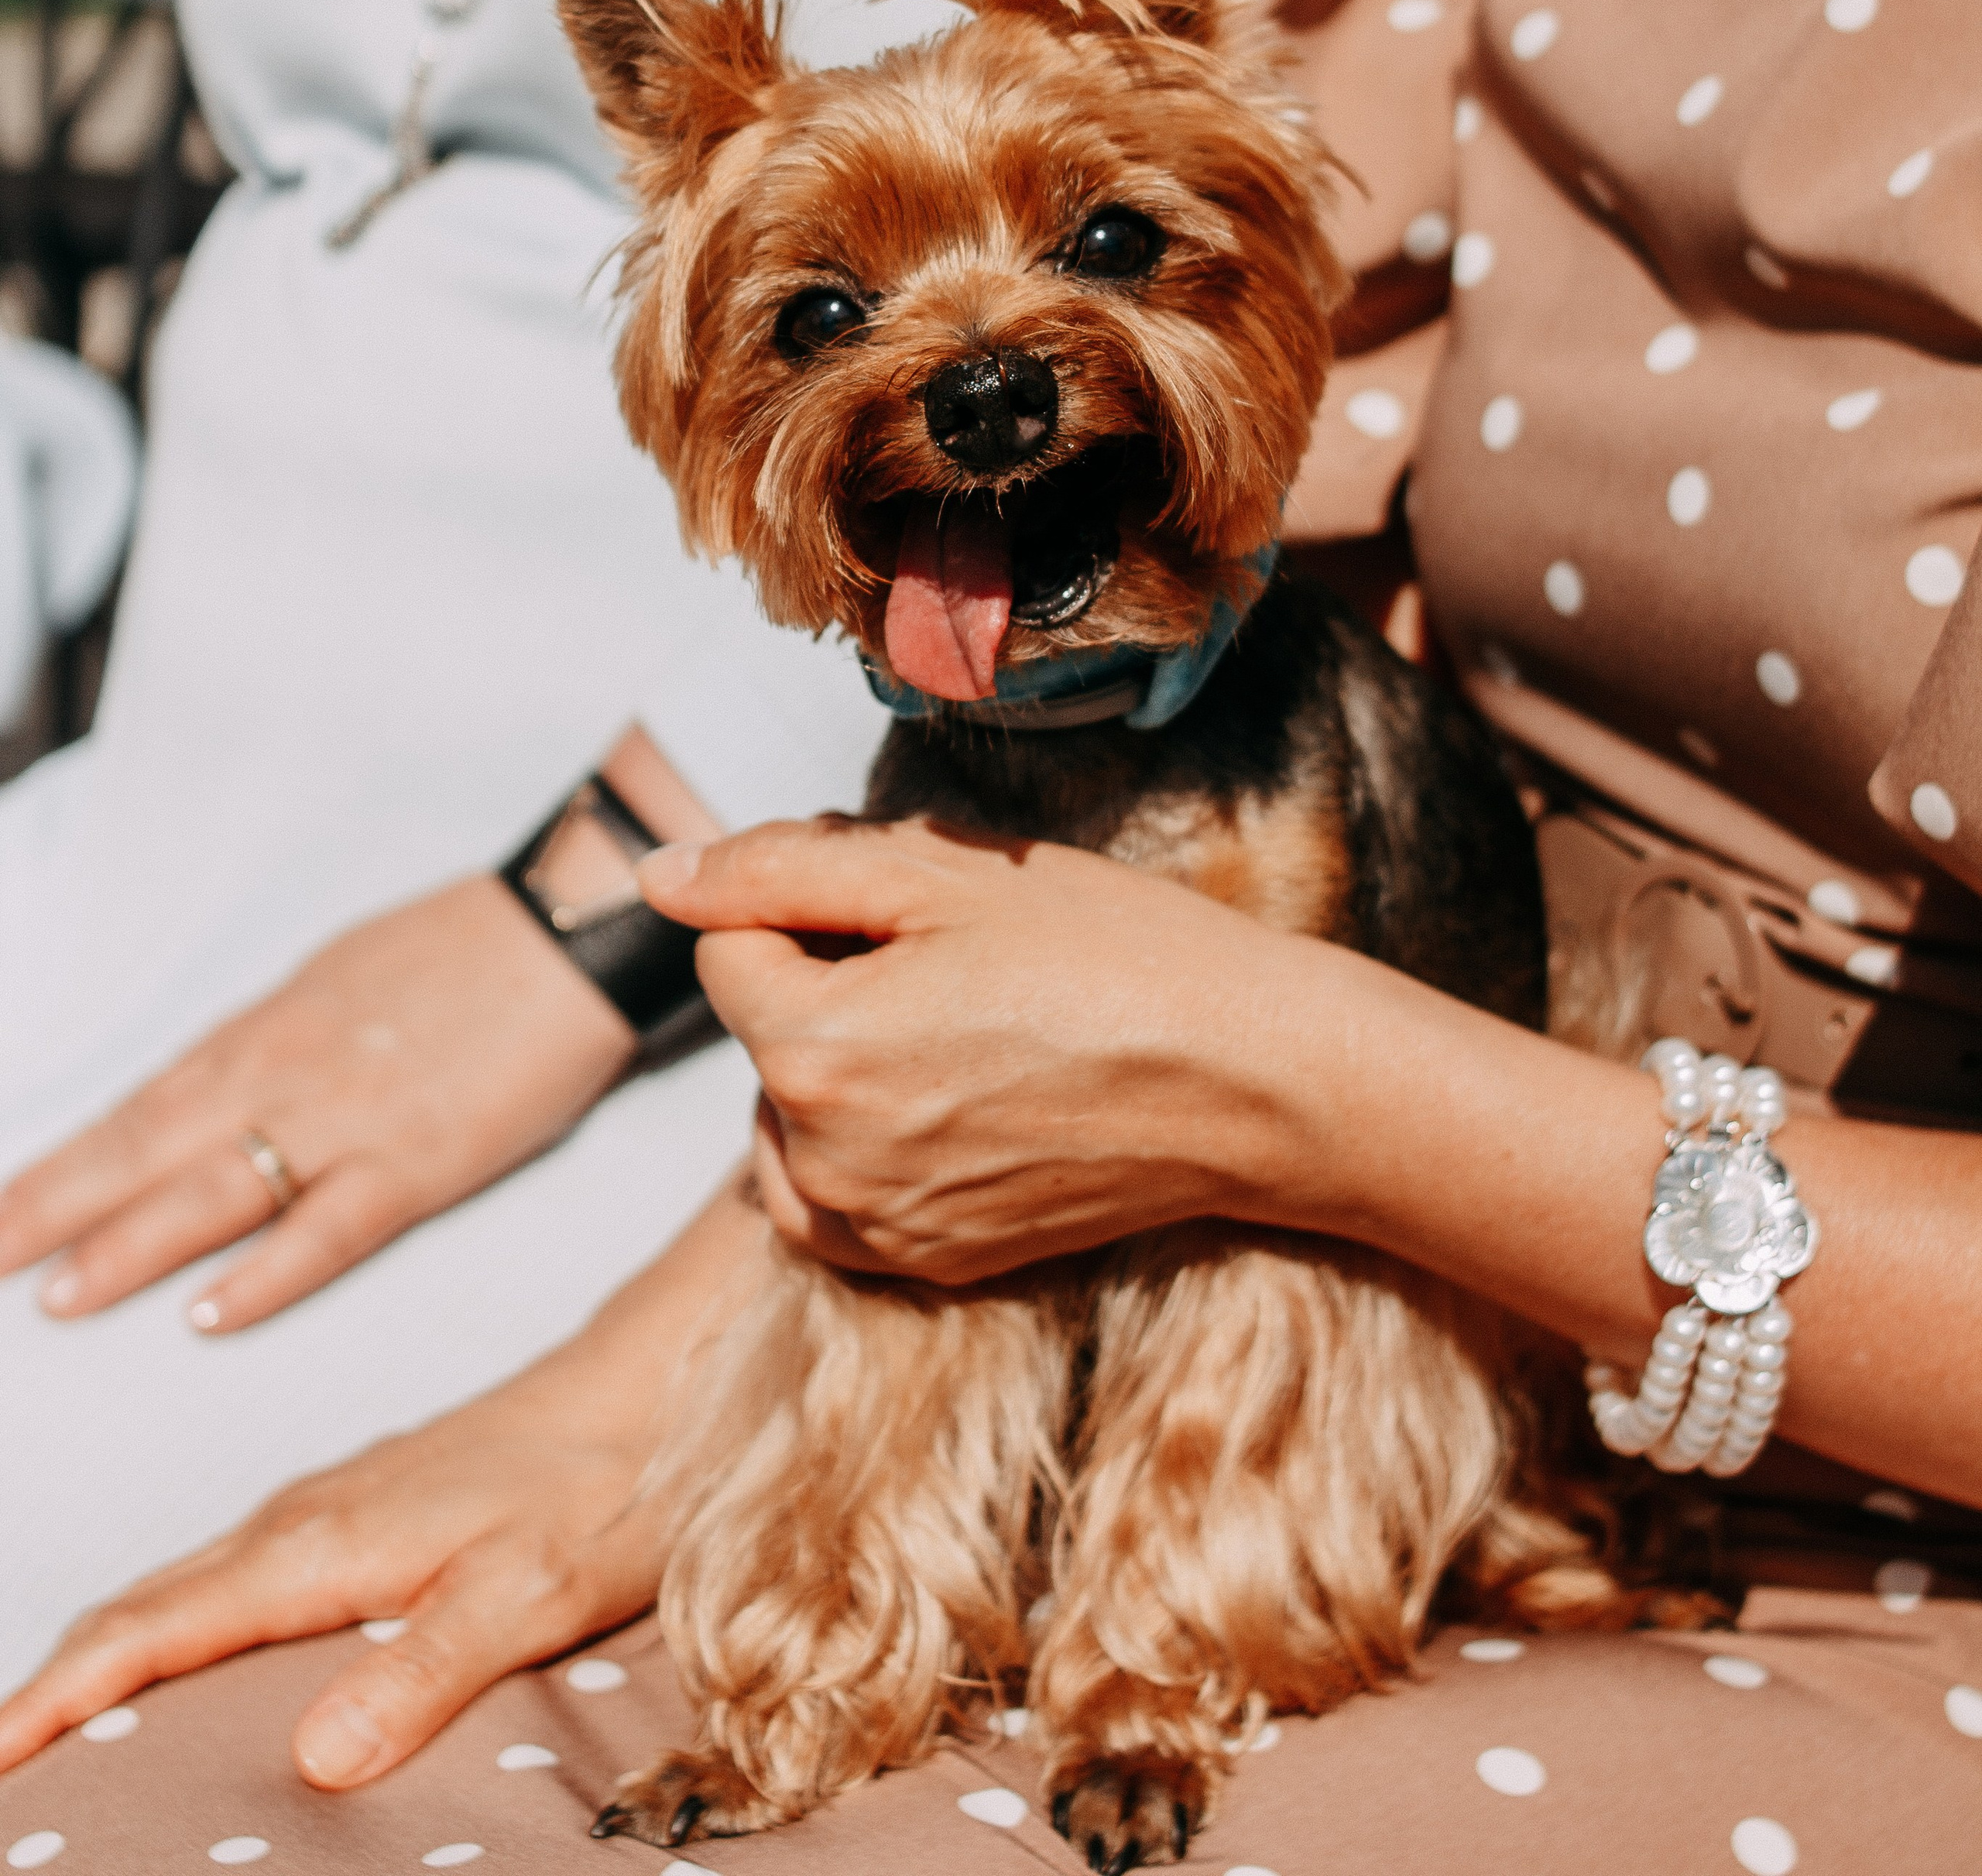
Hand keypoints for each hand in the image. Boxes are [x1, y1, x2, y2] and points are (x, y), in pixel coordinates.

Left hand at [0, 874, 633, 1330]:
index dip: (64, 1164)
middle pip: (152, 1149)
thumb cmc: (462, 950)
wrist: (569, 929)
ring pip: (220, 1190)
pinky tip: (211, 1312)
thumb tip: (209, 1088)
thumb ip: (271, 1043)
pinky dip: (269, 1269)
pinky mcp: (422, 1160)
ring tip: (58, 1296)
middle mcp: (289, 1073)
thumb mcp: (340, 976)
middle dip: (58, 1206)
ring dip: (132, 1244)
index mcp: (269, 1029)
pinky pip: (332, 1226)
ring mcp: (351, 1119)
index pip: (142, 1107)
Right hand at [0, 1330, 662, 1788]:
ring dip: (112, 1658)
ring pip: (184, 1589)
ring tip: (62, 1736)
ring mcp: (333, 1506)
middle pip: (142, 1609)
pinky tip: (194, 1669)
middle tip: (7, 1772)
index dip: (57, 1699)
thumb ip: (420, 1671)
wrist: (656, 1385)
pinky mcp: (366, 1508)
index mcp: (320, 1545)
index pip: (149, 1631)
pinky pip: (235, 1577)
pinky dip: (178, 1627)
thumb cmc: (602, 1483)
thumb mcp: (524, 1591)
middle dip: (58, 1686)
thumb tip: (314, 1761)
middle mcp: (305, 1518)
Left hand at [644, 818, 1322, 1281]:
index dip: (810, 905)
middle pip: (763, 1031)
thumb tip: (658, 877)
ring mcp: (878, 1226)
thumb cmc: (1111, 952)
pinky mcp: (930, 1263)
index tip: (912, 908)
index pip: (727, 947)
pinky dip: (865, 1144)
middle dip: (827, 981)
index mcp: (812, 1050)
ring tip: (964, 1031)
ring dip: (840, 1065)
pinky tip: (958, 1100)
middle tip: (959, 963)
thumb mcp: (940, 872)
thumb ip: (779, 867)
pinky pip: (836, 1198)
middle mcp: (823, 1161)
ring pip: (791, 1114)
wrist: (1253, 1080)